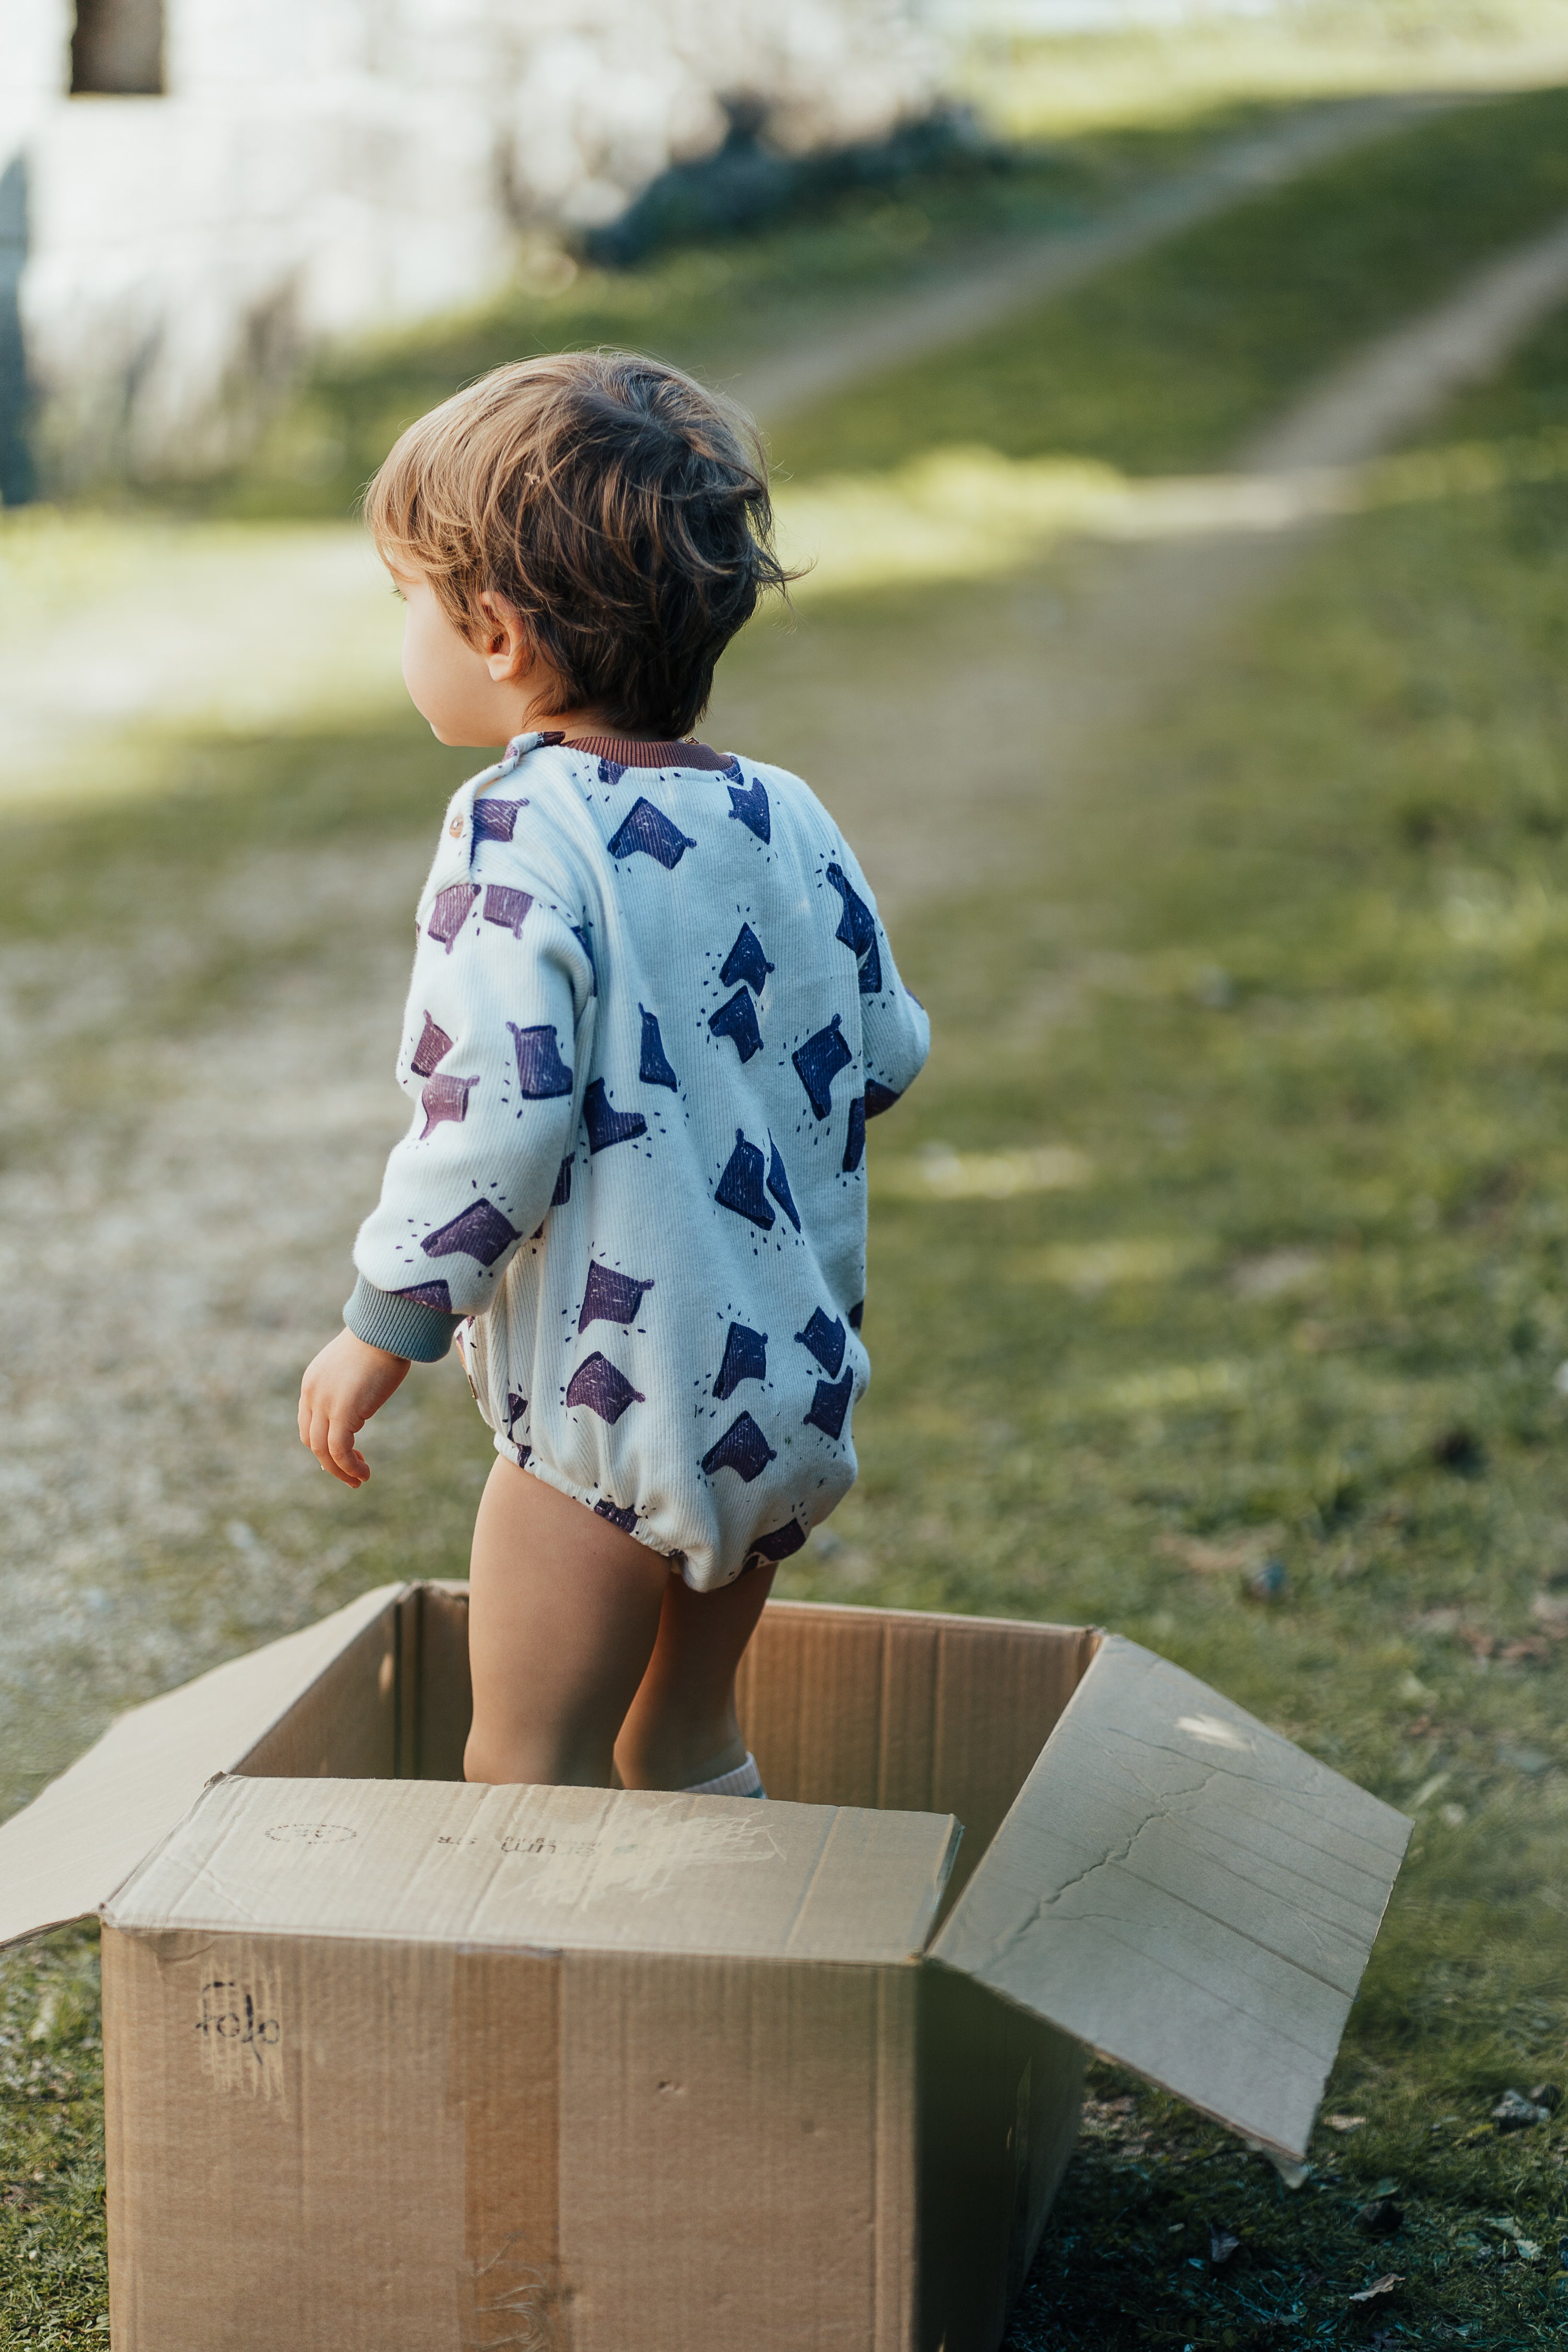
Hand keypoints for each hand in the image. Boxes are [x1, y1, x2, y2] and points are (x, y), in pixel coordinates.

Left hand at [298, 1329, 410, 1486]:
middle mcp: (312, 1394)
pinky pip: (339, 1450)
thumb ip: (351, 1385)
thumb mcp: (357, 1365)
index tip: (343, 1455)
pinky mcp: (342, 1412)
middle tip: (350, 1473)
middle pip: (311, 1440)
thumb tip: (362, 1401)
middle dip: (329, 1462)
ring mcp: (324, 1403)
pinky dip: (349, 1467)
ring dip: (340, 1470)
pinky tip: (363, 1473)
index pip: (308, 1423)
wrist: (386, 1329)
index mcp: (312, 1382)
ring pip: (323, 1450)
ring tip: (358, 1480)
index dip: (322, 1444)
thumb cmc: (381, 1341)